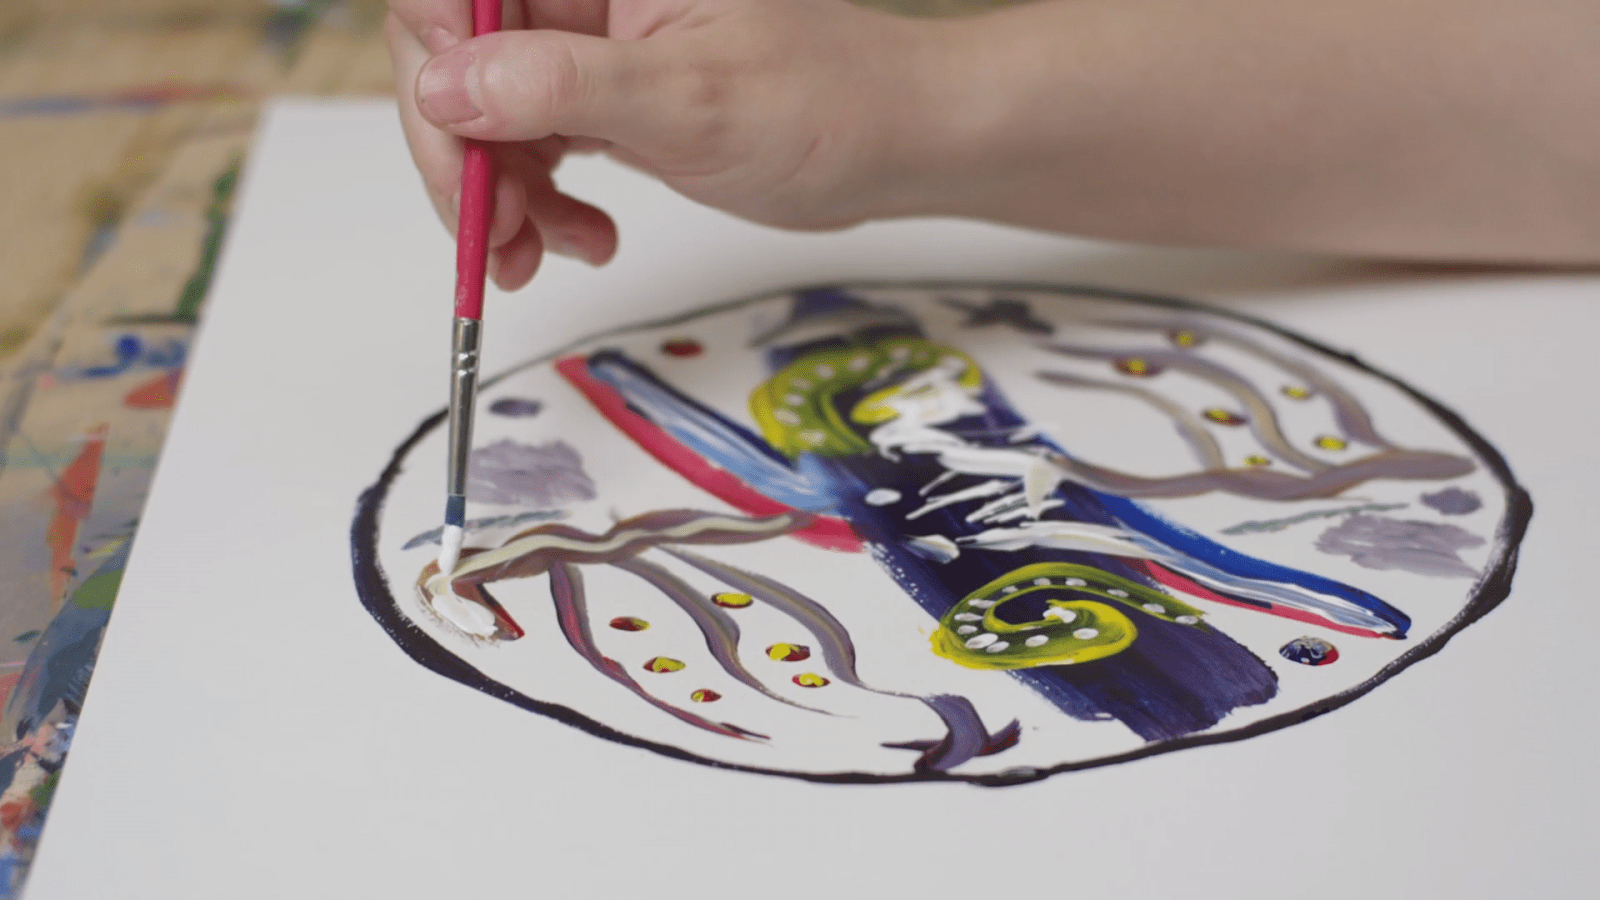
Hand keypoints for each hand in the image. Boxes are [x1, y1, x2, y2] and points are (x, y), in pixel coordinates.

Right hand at [386, 0, 937, 289]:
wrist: (890, 144)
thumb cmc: (824, 102)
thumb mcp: (692, 100)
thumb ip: (564, 86)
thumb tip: (446, 86)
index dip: (437, 64)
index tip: (461, 143)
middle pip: (453, 59)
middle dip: (461, 154)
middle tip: (495, 235)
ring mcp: (585, 49)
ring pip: (482, 116)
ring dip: (496, 197)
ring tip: (545, 254)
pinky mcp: (598, 102)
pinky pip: (526, 151)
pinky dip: (537, 208)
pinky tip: (583, 239)